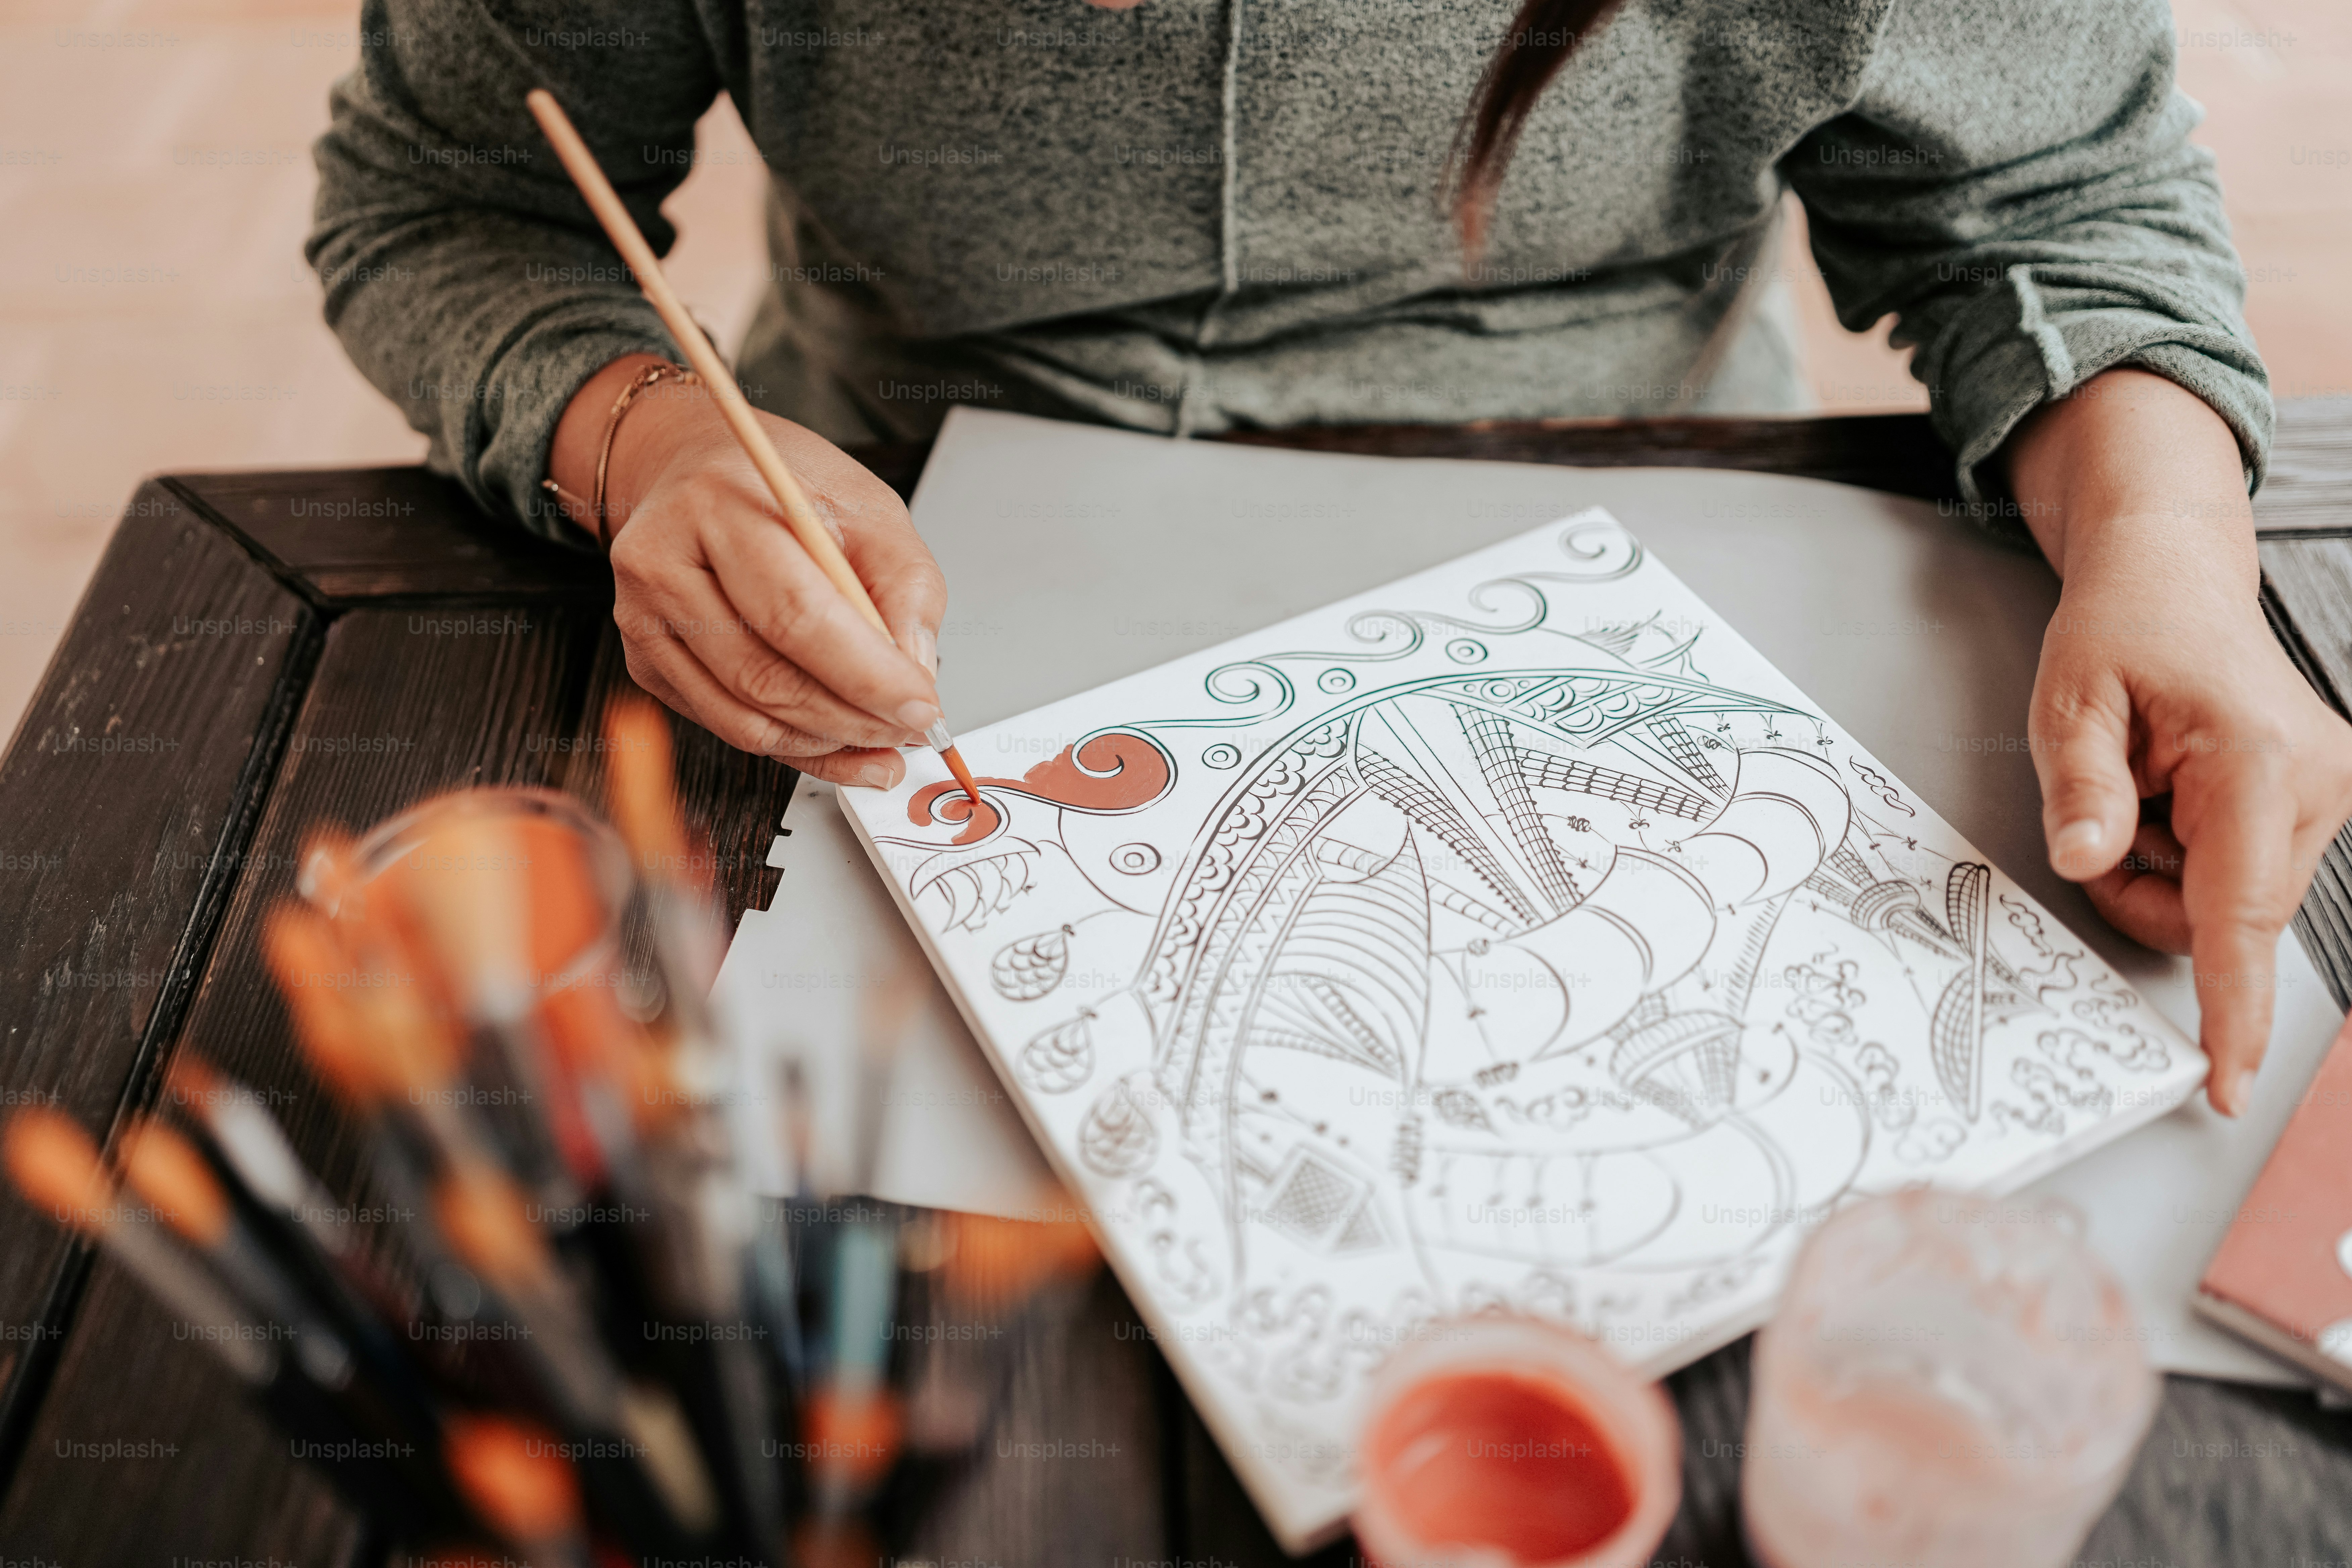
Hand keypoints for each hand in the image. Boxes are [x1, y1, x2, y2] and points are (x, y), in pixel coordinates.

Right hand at [549, 355, 943, 788]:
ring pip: (745, 717)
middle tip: (908, 731)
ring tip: (881, 740)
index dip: (866, 675)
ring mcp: (644, 620)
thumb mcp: (867, 508)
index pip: (796, 614)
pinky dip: (793, 746)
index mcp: (719, 508)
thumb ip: (903, 587)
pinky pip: (727, 726)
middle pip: (765, 676)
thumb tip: (913, 676)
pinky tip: (837, 741)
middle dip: (851, 719)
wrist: (696, 469)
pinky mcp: (645, 661)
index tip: (921, 708)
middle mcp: (664, 565)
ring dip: (825, 743)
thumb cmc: (782, 485)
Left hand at [2010, 370, 2351, 1114]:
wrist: (2170, 580)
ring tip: (2134, 791)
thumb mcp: (2068, 700)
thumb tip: (2084, 861)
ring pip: (2221, 905)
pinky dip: (2182, 853)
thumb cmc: (2123, 629)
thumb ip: (2078, 786)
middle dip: (2142, 889)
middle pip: (2216, 917)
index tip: (2229, 1082)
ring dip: (2159, 871)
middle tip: (2102, 812)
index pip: (2241, 914)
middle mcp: (2315, 788)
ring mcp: (2321, 801)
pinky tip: (2166, 796)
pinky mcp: (2306, 809)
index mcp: (2261, 762)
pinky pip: (2230, 878)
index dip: (2234, 1008)